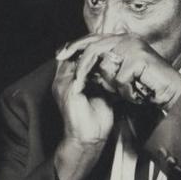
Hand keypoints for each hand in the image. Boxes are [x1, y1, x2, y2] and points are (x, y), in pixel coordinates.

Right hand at [52, 51, 114, 179]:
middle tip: (112, 40)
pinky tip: (110, 61)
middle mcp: (62, 79)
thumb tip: (118, 67)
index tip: (111, 42)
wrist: (89, 140)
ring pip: (78, 57)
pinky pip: (82, 70)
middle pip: (75, 51)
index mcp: (68, 80)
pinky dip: (96, 64)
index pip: (77, 54)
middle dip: (94, 45)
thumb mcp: (102, 94)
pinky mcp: (69, 90)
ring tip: (112, 47)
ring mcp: (63, 84)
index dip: (93, 47)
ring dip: (95, 52)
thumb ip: (104, 79)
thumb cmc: (96, 121)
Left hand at [56, 33, 180, 109]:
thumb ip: (103, 65)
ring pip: (106, 66)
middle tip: (75, 84)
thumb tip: (78, 63)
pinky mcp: (140, 59)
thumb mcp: (119, 72)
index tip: (59, 56)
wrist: (170, 91)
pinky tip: (136, 94)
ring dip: (111, 85)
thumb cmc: (146, 85)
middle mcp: (127, 38)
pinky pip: (120, 78)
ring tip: (121, 93)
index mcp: (122, 39)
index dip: (74, 46)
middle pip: (94, 48)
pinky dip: (126, 91)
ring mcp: (134, 47)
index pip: (93, 39)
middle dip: (82, 67)